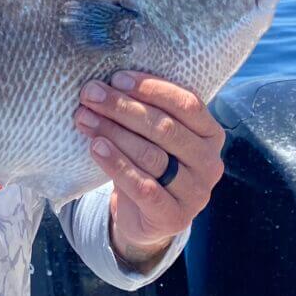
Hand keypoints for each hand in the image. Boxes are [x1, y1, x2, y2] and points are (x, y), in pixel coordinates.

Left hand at [74, 70, 225, 269]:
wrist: (147, 218)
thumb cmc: (150, 163)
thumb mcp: (156, 137)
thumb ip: (145, 111)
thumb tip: (106, 83)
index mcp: (211, 134)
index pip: (187, 104)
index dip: (151, 88)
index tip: (117, 78)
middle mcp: (210, 162)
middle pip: (165, 128)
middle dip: (123, 108)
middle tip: (90, 95)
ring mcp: (196, 192)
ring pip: (151, 155)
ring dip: (114, 133)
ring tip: (85, 118)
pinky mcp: (174, 216)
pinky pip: (142, 186)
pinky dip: (116, 164)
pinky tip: (96, 148)